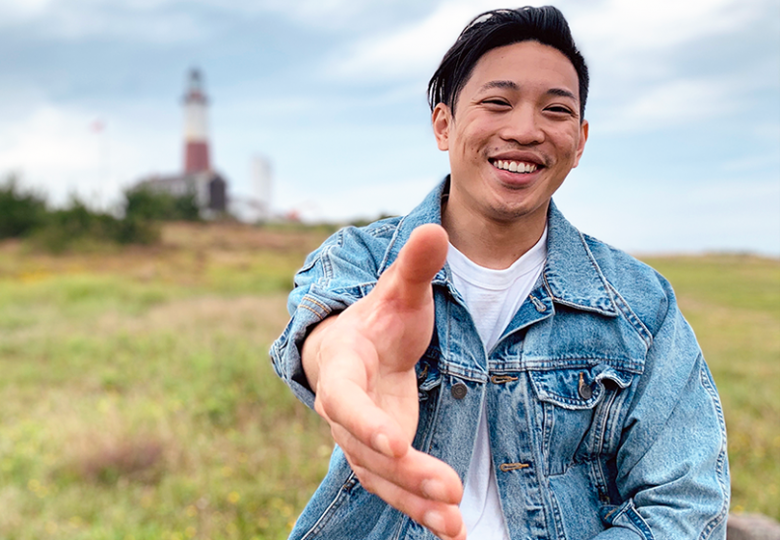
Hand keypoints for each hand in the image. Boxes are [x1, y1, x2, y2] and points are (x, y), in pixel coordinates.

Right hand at [302, 224, 464, 539]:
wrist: (356, 348)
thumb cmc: (378, 319)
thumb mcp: (397, 291)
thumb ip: (414, 267)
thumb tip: (435, 227)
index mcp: (342, 368)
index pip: (346, 400)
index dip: (366, 422)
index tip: (396, 443)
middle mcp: (343, 411)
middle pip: (366, 450)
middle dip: (405, 472)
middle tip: (448, 490)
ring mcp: (358, 439)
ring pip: (380, 479)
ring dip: (415, 503)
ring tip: (456, 527)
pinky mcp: (378, 458)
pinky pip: (395, 488)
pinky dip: (420, 511)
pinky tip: (455, 531)